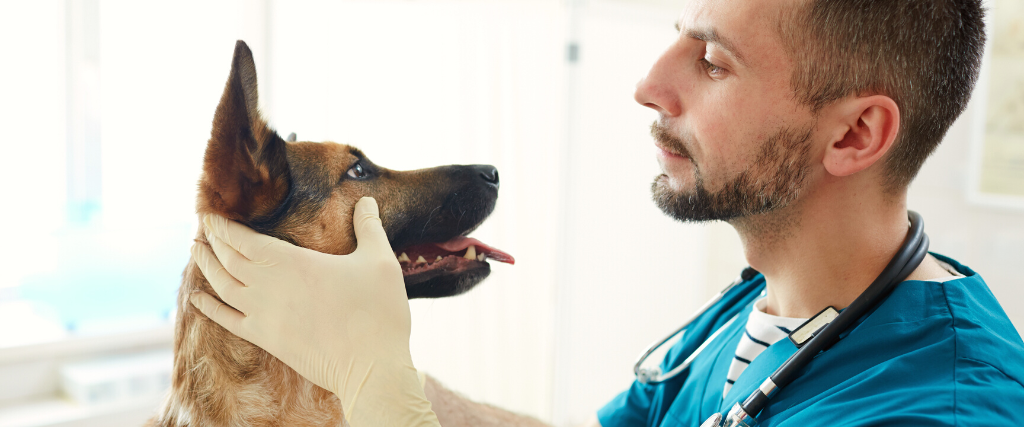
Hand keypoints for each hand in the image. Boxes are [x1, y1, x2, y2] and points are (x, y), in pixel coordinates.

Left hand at [189, 197, 439, 426]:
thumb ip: (369, 227)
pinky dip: (208, 307)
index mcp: (292, 263)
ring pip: (222, 286)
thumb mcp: (379, 261)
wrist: (371, 367)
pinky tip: (197, 298)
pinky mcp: (266, 339)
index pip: (245, 239)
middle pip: (228, 259)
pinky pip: (226, 320)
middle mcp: (269, 287)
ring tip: (195, 251)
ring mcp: (263, 315)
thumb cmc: (377, 312)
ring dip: (206, 266)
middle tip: (201, 226)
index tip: (211, 213)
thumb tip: (366, 200)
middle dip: (212, 240)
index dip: (224, 225)